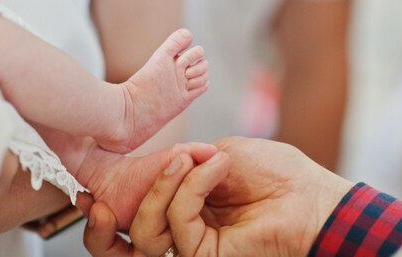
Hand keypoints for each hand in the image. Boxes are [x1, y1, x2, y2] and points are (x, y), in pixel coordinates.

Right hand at [83, 137, 353, 256]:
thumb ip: (180, 163)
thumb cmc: (275, 173)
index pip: (135, 210)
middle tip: (100, 199)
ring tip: (184, 159)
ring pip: (147, 234)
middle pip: (128, 240)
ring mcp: (194, 246)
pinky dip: (189, 188)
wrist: (311, 195)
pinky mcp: (206, 256)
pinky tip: (213, 166)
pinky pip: (177, 224)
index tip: (89, 186)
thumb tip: (155, 168)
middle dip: (105, 224)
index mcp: (183, 204)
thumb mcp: (218, 155)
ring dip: (159, 188)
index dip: (109, 202)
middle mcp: (183, 229)